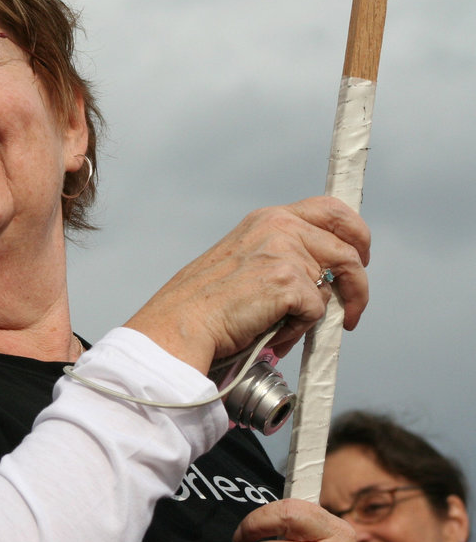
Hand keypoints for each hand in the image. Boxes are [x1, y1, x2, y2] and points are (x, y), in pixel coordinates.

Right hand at [124, 196, 369, 373]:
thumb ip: (280, 256)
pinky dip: (298, 330)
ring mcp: (286, 251)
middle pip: (348, 243)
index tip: (360, 253)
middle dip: (359, 277)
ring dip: (321, 312)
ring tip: (288, 328)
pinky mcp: (289, 281)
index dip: (354, 231)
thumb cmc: (206, 303)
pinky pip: (317, 311)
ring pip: (335, 283)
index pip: (329, 209)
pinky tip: (272, 332)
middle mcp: (279, 226)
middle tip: (355, 303)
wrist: (182, 323)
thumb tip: (323, 279)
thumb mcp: (244, 260)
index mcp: (268, 218)